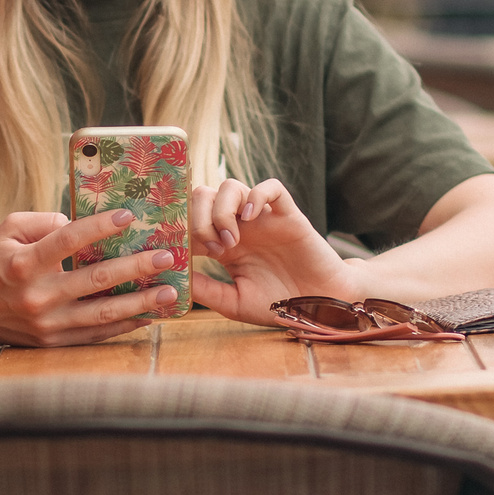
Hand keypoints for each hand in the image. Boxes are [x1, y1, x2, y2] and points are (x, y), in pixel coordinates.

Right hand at [0, 209, 184, 346]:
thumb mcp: (8, 230)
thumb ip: (44, 220)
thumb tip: (81, 222)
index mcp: (24, 263)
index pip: (68, 240)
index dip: (99, 227)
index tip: (129, 216)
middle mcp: (37, 295)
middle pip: (95, 280)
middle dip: (135, 268)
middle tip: (165, 257)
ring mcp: (47, 323)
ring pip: (102, 314)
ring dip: (140, 303)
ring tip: (170, 292)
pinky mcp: (53, 342)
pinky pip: (96, 335)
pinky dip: (124, 326)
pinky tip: (149, 316)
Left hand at [189, 178, 360, 327]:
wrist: (319, 308)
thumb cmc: (279, 305)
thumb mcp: (234, 303)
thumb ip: (206, 289)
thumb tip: (173, 275)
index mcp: (221, 245)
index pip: (189, 220)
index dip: (178, 227)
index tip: (176, 246)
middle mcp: (239, 226)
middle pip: (204, 195)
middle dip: (198, 217)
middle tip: (211, 247)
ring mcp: (262, 219)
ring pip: (232, 186)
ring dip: (222, 210)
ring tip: (230, 241)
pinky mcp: (288, 215)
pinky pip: (272, 187)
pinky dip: (256, 195)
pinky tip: (250, 218)